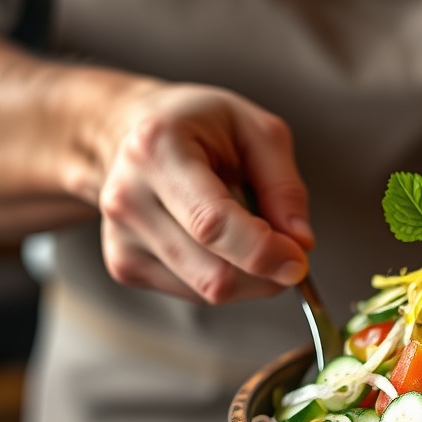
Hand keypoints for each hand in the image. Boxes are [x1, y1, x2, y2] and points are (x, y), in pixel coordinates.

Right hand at [85, 81, 312, 302]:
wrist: (130, 132)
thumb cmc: (197, 126)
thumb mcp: (257, 131)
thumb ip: (285, 186)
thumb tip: (301, 242)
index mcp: (158, 150)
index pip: (213, 224)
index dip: (263, 252)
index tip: (299, 262)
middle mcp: (128, 197)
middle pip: (214, 273)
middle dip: (267, 273)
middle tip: (287, 248)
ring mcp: (120, 237)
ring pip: (209, 292)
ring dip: (249, 277)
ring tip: (245, 232)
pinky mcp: (124, 265)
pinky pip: (195, 295)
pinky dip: (225, 278)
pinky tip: (217, 243)